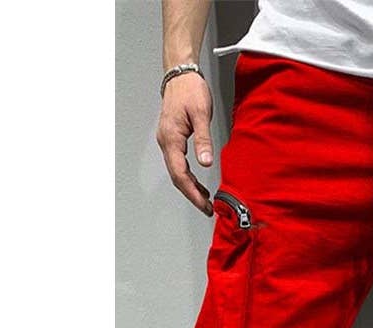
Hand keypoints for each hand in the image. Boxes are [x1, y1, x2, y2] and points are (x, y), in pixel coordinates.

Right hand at [156, 72, 214, 214]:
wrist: (181, 74)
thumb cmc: (190, 90)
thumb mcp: (201, 114)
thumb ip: (203, 139)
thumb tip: (205, 162)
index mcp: (171, 138)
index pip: (180, 174)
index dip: (192, 192)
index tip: (204, 204)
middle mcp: (166, 142)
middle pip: (177, 177)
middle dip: (192, 195)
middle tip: (207, 209)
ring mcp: (167, 141)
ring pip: (177, 172)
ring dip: (190, 188)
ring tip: (205, 200)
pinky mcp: (172, 139)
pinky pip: (179, 164)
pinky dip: (189, 177)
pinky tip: (199, 184)